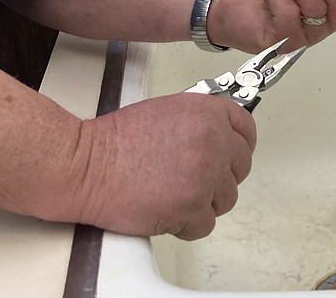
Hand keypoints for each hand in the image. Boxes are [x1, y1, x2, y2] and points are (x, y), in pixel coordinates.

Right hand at [73, 93, 256, 239]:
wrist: (88, 165)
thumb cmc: (116, 141)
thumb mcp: (167, 111)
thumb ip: (199, 123)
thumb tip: (218, 138)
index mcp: (207, 113)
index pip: (247, 130)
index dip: (240, 146)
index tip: (232, 155)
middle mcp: (212, 141)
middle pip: (241, 167)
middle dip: (221, 176)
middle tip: (195, 180)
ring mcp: (205, 175)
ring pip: (226, 198)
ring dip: (204, 202)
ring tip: (174, 194)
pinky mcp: (192, 207)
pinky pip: (206, 224)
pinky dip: (188, 224)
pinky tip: (167, 211)